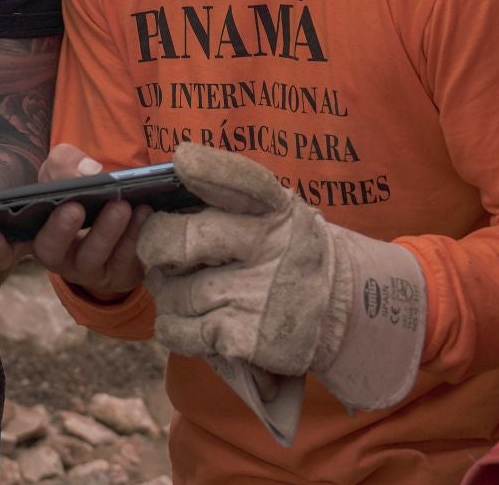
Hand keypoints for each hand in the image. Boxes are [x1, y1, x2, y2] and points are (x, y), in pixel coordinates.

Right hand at [0, 144, 149, 302]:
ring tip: (120, 206)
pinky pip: (125, 260)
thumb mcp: (65, 167)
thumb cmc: (78, 189)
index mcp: (33, 231)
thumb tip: (88, 172)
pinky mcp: (118, 274)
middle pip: (49, 252)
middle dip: (59, 231)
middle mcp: (56, 255)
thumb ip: (67, 162)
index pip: (6, 247)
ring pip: (90, 258)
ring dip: (105, 232)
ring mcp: (86, 269)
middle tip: (73, 208)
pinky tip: (143, 212)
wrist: (120, 209)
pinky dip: (134, 235)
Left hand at [137, 143, 426, 411]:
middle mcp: (266, 248)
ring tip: (181, 289)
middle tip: (158, 251)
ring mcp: (252, 295)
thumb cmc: (293, 251)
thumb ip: (235, 193)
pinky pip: (179, 329)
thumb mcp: (282, 209)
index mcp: (275, 209)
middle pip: (181, 239)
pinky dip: (173, 326)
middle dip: (155, 244)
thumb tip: (175, 172)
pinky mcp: (242, 338)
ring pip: (172, 290)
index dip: (208, 168)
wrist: (343, 312)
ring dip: (166, 291)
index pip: (243, 181)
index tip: (183, 160)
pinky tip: (187, 320)